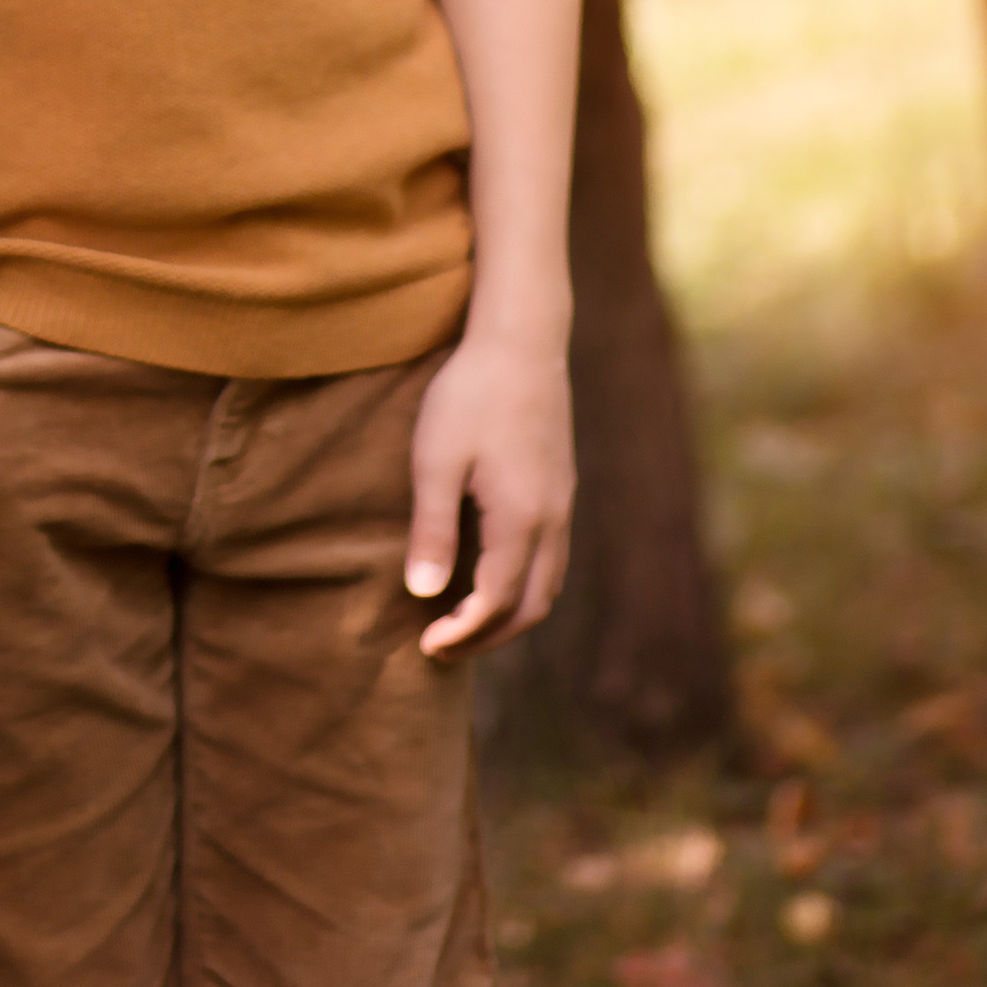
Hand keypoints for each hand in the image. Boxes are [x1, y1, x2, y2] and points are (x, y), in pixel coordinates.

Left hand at [405, 327, 573, 657]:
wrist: (521, 339)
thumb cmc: (469, 394)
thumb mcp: (435, 460)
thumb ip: (432, 530)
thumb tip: (424, 594)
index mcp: (521, 520)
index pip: (496, 603)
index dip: (463, 634)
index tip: (426, 647)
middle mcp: (552, 521)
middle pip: (531, 607)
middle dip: (488, 636)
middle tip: (442, 647)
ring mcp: (562, 504)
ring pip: (548, 585)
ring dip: (510, 614)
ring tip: (465, 620)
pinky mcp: (561, 486)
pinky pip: (552, 558)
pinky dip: (525, 584)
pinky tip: (492, 574)